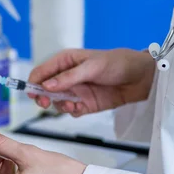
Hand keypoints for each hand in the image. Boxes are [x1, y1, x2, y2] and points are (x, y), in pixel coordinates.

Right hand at [28, 48, 155, 116]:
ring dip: (60, 106)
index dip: (34, 83)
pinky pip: (70, 111)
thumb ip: (69, 77)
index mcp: (65, 61)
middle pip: (44, 90)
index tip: (33, 93)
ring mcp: (75, 91)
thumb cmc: (117, 63)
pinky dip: (72, 112)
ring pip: (56, 102)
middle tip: (45, 103)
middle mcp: (67, 77)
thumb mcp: (92, 67)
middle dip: (42, 97)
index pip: (41, 72)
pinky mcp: (84, 104)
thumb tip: (47, 86)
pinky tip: (79, 109)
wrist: (140, 78)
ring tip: (71, 106)